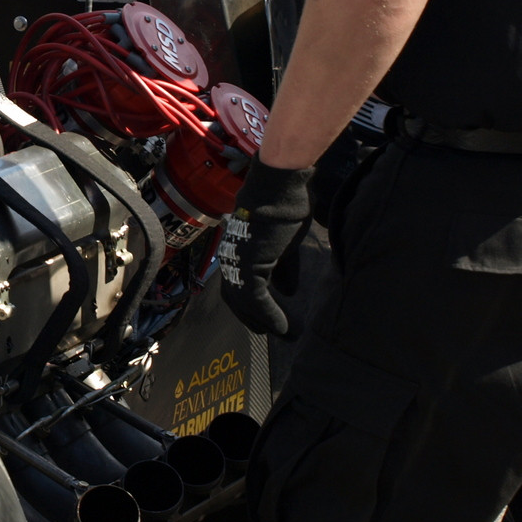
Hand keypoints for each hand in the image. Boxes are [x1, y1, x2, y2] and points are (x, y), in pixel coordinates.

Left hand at [215, 158, 313, 335]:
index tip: (268, 321)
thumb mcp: (286, 244)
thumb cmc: (284, 207)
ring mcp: (237, 263)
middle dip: (254, 319)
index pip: (239, 287)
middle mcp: (232, 259)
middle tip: (274, 333)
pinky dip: (270, 316)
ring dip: (266, 322)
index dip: (251, 307)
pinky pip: (256, 300)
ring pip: (245, 304)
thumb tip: (288, 290)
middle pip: (237, 300)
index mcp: (239, 253)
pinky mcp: (248, 265)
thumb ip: (284, 268)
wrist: (280, 187)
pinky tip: (285, 327)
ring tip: (287, 334)